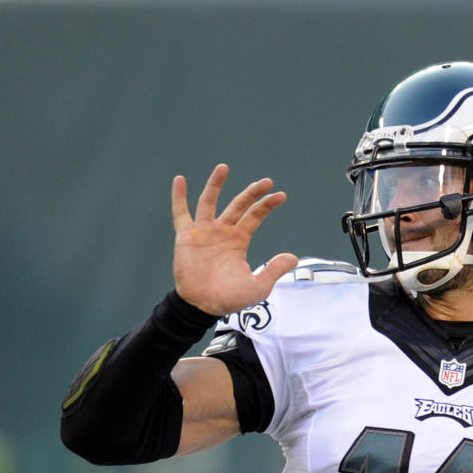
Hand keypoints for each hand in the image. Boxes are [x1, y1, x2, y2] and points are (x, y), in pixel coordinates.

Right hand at [171, 164, 298, 315]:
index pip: (255, 216)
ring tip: (224, 167)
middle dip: (251, 193)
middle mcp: (222, 231)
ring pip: (209, 201)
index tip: (280, 195)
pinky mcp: (186, 236)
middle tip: (266, 181)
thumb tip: (293, 257)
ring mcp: (203, 231)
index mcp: (239, 240)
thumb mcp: (258, 286)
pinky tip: (180, 180)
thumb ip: (274, 269)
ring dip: (216, 184)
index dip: (266, 205)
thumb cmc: (229, 298)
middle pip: (238, 205)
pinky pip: (180, 213)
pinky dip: (179, 197)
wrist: (203, 306)